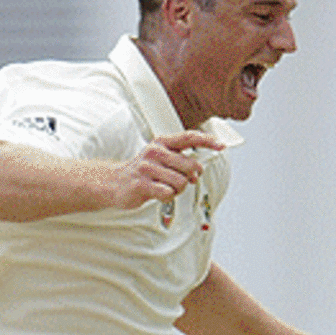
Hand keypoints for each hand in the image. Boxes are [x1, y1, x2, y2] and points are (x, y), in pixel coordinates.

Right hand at [110, 131, 224, 208]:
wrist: (114, 182)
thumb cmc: (142, 171)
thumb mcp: (160, 158)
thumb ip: (180, 160)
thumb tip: (198, 170)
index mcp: (162, 142)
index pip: (189, 137)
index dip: (208, 141)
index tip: (222, 146)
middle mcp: (155, 152)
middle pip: (190, 166)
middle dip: (189, 178)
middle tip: (178, 181)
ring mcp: (147, 168)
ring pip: (181, 182)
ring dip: (177, 190)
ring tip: (165, 188)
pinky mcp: (142, 184)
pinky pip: (167, 193)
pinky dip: (167, 197)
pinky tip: (158, 194)